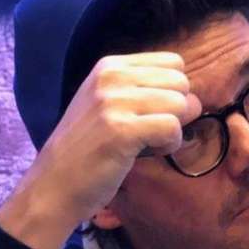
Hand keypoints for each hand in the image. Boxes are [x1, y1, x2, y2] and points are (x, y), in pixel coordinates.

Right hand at [0, 51, 201, 248]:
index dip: (173, 93)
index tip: (151, 115)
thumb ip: (143, 92)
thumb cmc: (88, 150)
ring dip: (173, 131)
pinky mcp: (121, 130)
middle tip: (152, 132)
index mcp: (110, 66)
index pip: (174, 63)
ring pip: (180, 104)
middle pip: (181, 83)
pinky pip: (172, 128)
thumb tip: (194, 99)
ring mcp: (114, 102)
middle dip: (177, 112)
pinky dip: (169, 145)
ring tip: (147, 144)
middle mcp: (111, 76)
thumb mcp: (107, 105)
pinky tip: (148, 153)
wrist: (54, 184)